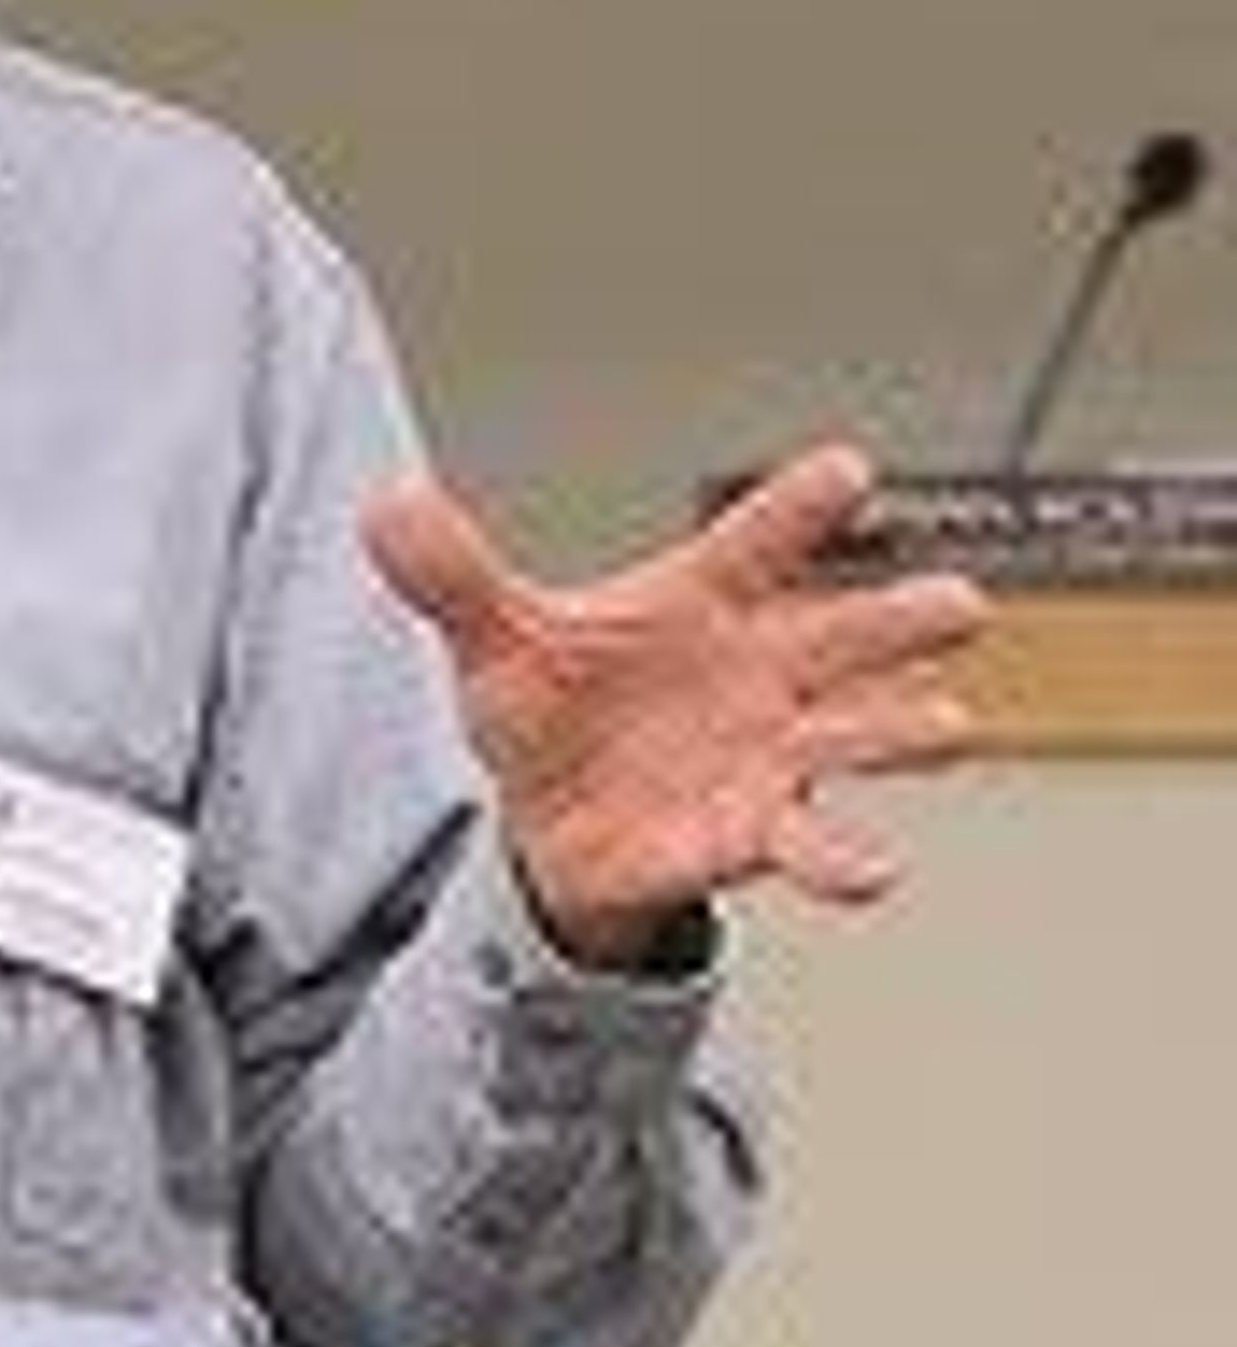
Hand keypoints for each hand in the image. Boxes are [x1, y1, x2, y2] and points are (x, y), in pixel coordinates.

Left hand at [363, 438, 986, 961]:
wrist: (557, 824)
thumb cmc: (558, 711)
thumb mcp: (496, 642)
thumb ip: (453, 577)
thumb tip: (387, 507)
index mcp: (708, 600)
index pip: (760, 539)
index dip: (802, 508)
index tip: (848, 474)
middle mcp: (762, 669)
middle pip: (849, 632)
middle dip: (903, 619)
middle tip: (958, 605)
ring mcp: (771, 753)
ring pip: (860, 734)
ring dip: (904, 731)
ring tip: (948, 728)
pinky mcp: (753, 833)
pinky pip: (806, 844)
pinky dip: (838, 857)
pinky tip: (875, 871)